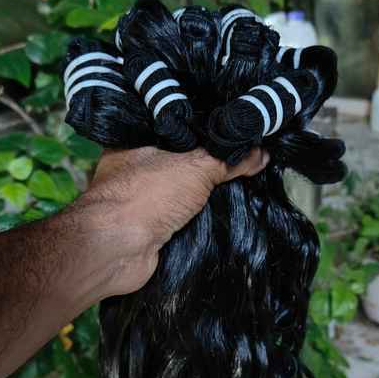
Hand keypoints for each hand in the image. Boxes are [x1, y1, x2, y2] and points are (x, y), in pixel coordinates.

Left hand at [81, 145, 268, 296]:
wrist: (117, 248)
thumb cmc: (147, 195)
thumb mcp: (197, 166)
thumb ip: (228, 159)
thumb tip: (261, 153)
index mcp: (136, 141)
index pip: (176, 129)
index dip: (204, 130)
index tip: (234, 131)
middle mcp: (133, 169)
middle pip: (181, 162)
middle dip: (210, 164)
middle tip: (246, 159)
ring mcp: (140, 201)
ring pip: (182, 192)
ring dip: (206, 195)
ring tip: (243, 185)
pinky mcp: (149, 230)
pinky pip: (181, 219)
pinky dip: (200, 219)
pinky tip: (224, 214)